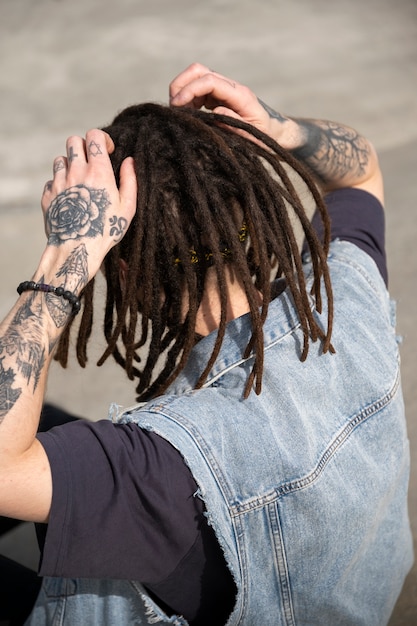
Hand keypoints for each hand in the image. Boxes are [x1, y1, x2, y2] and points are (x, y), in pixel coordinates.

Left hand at [40, 129, 136, 282]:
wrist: (76, 248)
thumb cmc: (106, 230)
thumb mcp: (128, 206)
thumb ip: (130, 180)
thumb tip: (129, 161)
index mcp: (98, 171)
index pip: (94, 136)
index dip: (102, 139)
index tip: (107, 151)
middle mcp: (76, 172)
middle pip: (73, 140)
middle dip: (83, 147)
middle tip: (91, 162)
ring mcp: (59, 182)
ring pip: (60, 159)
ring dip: (70, 164)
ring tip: (79, 180)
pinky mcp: (48, 194)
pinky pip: (52, 179)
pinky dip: (60, 183)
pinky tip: (69, 197)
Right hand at [169, 62, 288, 142]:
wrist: (274, 133)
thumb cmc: (265, 137)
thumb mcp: (253, 135)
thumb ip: (235, 123)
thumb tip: (215, 111)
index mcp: (240, 95)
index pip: (209, 81)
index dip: (190, 90)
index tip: (177, 106)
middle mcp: (230, 87)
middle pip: (198, 70)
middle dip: (181, 85)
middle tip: (174, 108)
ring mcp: (223, 90)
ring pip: (195, 78)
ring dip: (182, 93)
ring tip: (180, 115)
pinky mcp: (217, 96)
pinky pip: (197, 91)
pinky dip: (186, 100)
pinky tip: (188, 116)